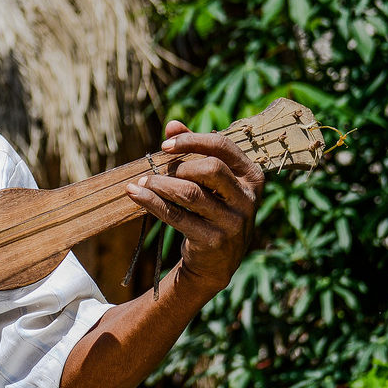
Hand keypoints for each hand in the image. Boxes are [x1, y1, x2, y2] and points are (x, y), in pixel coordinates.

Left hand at [126, 120, 264, 293]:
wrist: (216, 262)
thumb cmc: (211, 210)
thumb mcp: (210, 182)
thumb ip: (195, 151)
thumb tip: (172, 124)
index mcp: (251, 177)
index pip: (223, 146)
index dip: (191, 140)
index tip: (164, 144)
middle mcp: (247, 199)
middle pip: (210, 168)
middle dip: (178, 166)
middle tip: (157, 170)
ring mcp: (232, 222)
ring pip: (191, 193)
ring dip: (161, 184)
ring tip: (142, 182)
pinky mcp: (213, 241)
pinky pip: (177, 216)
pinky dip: (152, 202)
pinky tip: (136, 194)